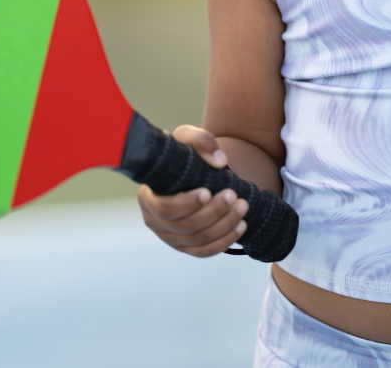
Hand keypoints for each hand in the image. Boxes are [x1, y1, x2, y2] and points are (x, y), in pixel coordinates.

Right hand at [136, 124, 248, 256]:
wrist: (189, 170)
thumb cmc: (183, 153)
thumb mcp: (187, 138)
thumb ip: (200, 141)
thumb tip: (219, 161)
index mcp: (147, 198)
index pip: (164, 210)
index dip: (186, 204)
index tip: (208, 191)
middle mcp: (154, 221)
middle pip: (185, 227)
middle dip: (213, 213)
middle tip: (233, 195)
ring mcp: (169, 237)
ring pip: (197, 240)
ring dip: (223, 226)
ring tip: (243, 207)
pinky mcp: (185, 246)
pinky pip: (204, 251)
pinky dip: (224, 241)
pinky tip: (241, 227)